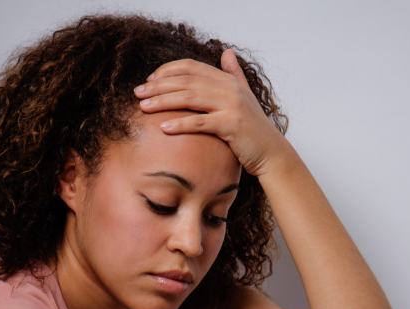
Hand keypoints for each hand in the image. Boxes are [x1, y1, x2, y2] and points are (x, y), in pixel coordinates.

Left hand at [133, 49, 288, 177]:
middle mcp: (229, 89)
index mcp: (228, 80)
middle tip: (138, 93)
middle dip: (159, 86)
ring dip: (163, 101)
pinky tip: (163, 128)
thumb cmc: (253, 130)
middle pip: (186, 81)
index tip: (149, 81)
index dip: (167, 71)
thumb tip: (227, 52)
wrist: (271, 153)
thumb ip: (234, 74)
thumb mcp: (244, 97)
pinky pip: (200, 123)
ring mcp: (231, 106)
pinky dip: (180, 124)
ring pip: (190, 98)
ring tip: (144, 107)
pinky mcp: (231, 125)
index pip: (191, 67)